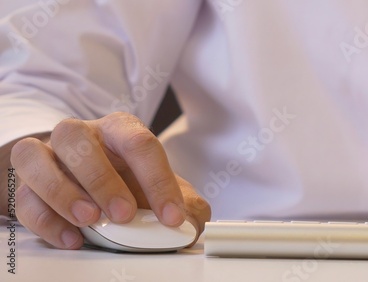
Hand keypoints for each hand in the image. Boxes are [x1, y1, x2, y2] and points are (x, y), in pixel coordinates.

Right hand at [10, 112, 210, 248]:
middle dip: (101, 178)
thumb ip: (184, 202)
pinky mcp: (29, 185)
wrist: (97, 183)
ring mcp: (49, 157)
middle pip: (76, 137)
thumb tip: (191, 222)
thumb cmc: (131, 180)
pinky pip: (24, 197)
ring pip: (34, 156)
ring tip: (90, 220)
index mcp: (119, 129)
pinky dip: (46, 220)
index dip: (158, 180)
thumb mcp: (163, 188)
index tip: (172, 216)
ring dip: (61, 191)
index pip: (139, 142)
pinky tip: (73, 238)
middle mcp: (81, 135)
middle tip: (123, 214)